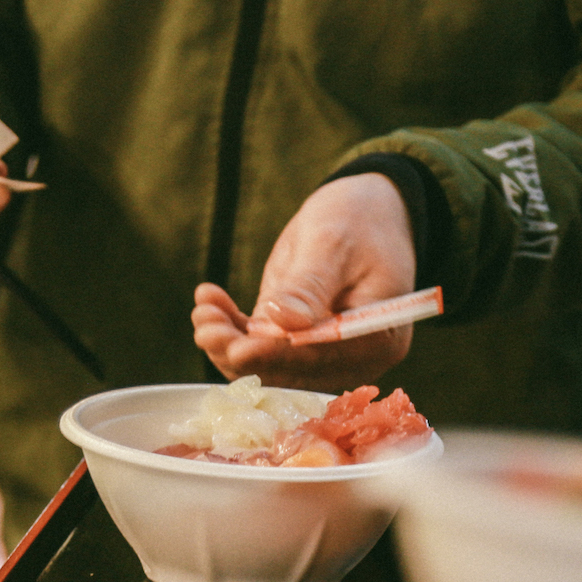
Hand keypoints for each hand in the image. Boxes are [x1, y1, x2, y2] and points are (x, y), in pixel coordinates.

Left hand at [191, 173, 417, 390]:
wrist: (362, 209)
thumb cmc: (358, 220)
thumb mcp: (333, 244)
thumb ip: (309, 286)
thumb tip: (282, 323)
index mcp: (377, 339)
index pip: (322, 359)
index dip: (278, 357)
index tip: (238, 350)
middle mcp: (351, 357)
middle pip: (290, 371)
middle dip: (243, 352)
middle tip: (206, 326)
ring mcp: (320, 351)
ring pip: (267, 363)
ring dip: (229, 342)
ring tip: (204, 311)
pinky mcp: (292, 338)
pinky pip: (258, 344)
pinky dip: (230, 328)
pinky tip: (209, 302)